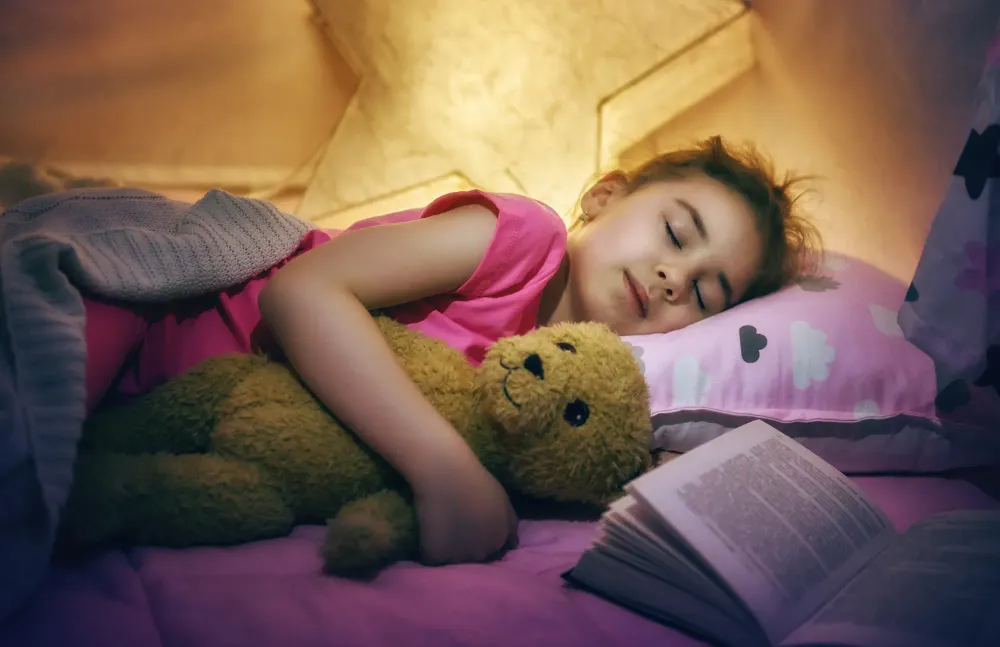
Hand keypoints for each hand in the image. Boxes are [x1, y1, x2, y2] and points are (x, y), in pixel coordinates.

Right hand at [413, 450, 518, 564]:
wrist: (446, 474)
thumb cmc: (475, 481)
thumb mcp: (503, 501)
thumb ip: (511, 526)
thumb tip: (513, 546)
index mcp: (499, 540)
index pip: (493, 553)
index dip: (482, 542)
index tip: (472, 530)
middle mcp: (482, 553)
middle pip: (474, 561)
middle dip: (467, 551)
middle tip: (455, 529)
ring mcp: (459, 557)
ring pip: (454, 563)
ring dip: (449, 554)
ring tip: (442, 531)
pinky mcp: (436, 557)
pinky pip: (432, 560)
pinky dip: (429, 551)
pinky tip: (429, 534)